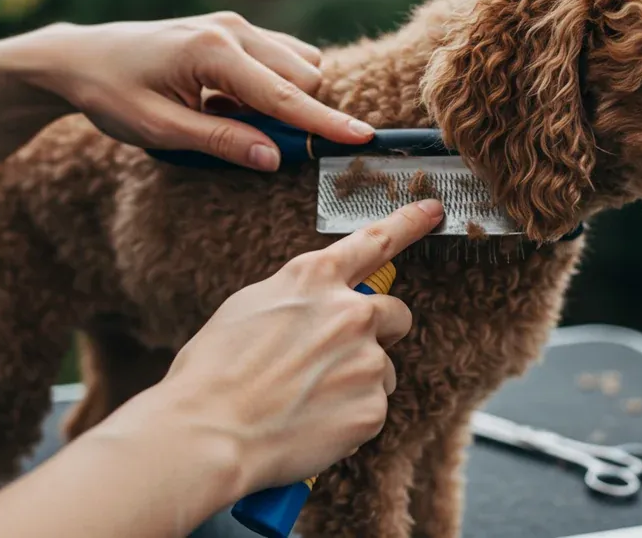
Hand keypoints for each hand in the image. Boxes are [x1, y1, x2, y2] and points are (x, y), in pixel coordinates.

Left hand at [0, 13, 374, 170]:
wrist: (82, 58)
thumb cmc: (113, 96)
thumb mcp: (161, 131)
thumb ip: (221, 142)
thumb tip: (274, 159)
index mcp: (214, 53)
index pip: (285, 97)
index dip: (325, 124)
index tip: (363, 139)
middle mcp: (233, 29)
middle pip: (304, 77)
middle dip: (296, 116)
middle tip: (247, 141)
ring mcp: (235, 24)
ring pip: (299, 64)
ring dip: (281, 100)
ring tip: (226, 116)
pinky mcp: (234, 27)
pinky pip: (281, 57)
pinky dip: (270, 86)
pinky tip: (227, 100)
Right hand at [97, 199, 443, 496]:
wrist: (208, 432)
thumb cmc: (214, 372)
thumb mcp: (248, 308)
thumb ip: (296, 298)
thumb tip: (314, 307)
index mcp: (314, 278)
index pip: (376, 239)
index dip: (408, 222)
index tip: (433, 210)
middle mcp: (350, 312)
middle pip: (395, 313)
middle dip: (379, 331)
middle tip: (340, 357)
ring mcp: (366, 360)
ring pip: (381, 368)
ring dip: (356, 381)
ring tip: (307, 400)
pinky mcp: (372, 408)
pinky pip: (371, 409)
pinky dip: (348, 419)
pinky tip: (311, 424)